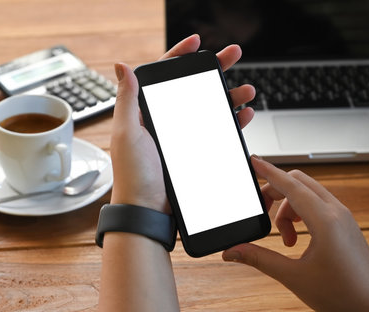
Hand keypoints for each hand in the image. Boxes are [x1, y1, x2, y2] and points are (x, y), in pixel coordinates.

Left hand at [110, 34, 255, 211]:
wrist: (148, 212)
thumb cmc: (133, 175)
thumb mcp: (126, 133)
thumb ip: (126, 99)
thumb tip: (121, 65)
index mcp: (145, 113)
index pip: (163, 76)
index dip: (179, 56)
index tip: (197, 43)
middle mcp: (163, 122)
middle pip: (192, 87)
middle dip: (214, 70)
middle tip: (233, 55)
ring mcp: (180, 138)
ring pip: (209, 108)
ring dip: (229, 95)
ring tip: (247, 89)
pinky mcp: (194, 153)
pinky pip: (216, 132)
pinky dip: (232, 121)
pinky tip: (243, 114)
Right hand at [222, 156, 368, 311]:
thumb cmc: (341, 294)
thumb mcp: (292, 277)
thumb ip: (259, 259)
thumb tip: (232, 252)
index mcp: (325, 221)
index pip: (290, 185)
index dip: (268, 172)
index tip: (253, 161)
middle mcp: (336, 212)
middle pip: (298, 183)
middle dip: (275, 193)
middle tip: (262, 214)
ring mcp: (344, 216)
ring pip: (308, 193)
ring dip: (288, 208)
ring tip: (285, 239)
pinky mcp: (346, 223)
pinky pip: (318, 204)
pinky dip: (301, 213)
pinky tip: (297, 238)